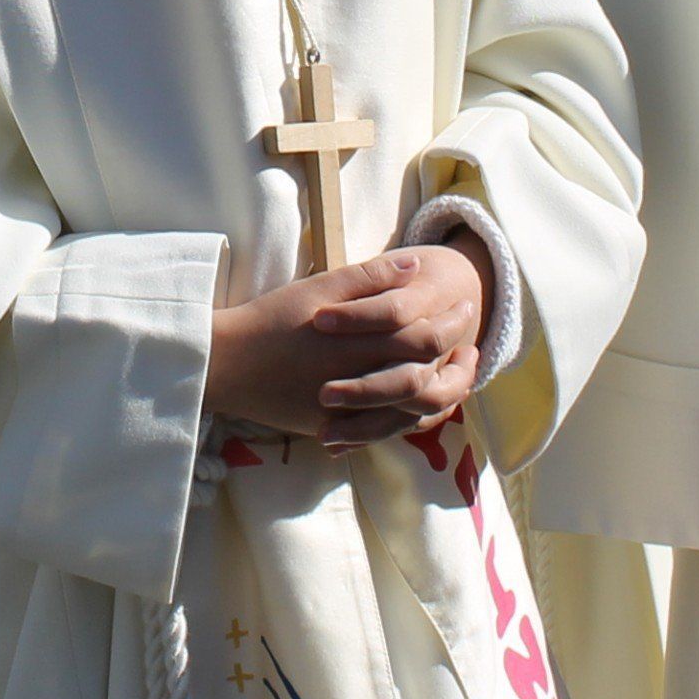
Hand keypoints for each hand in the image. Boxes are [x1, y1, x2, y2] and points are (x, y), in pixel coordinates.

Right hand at [208, 241, 487, 449]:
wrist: (228, 365)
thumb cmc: (272, 319)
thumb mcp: (319, 287)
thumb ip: (370, 277)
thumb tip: (415, 267)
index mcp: (360, 341)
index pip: (425, 336)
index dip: (453, 324)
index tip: (466, 309)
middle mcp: (360, 379)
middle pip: (428, 377)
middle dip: (458, 362)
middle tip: (471, 344)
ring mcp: (349, 411)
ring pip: (413, 413)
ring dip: (442, 394)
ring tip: (453, 376)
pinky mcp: (336, 430)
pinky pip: (385, 432)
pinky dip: (409, 419)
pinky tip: (418, 403)